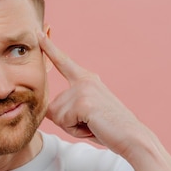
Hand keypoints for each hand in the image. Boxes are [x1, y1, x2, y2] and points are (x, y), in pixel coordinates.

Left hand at [39, 32, 147, 157]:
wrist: (132, 137)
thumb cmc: (109, 129)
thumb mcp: (85, 113)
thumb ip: (67, 107)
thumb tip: (47, 110)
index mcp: (86, 80)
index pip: (63, 62)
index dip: (49, 47)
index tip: (38, 33)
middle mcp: (84, 80)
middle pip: (53, 107)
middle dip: (67, 123)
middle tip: (91, 123)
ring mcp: (83, 89)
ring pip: (57, 116)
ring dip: (72, 127)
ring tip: (93, 125)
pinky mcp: (83, 102)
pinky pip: (64, 122)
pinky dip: (76, 131)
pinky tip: (93, 127)